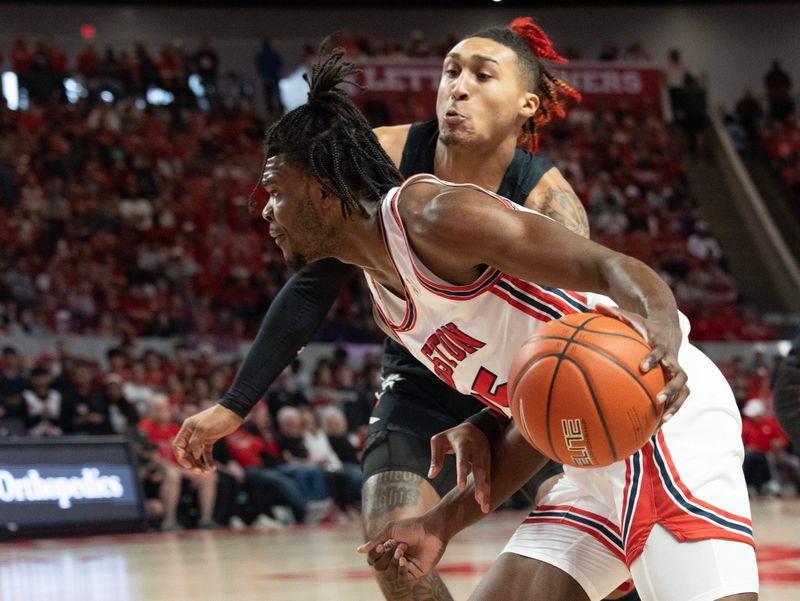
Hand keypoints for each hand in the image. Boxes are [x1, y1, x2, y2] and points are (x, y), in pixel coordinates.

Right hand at [173, 404, 242, 472]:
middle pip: (187, 453)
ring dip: (200, 464)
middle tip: (200, 472)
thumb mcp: (204, 429)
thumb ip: (194, 441)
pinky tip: (212, 469)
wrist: (234, 412)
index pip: (178, 446)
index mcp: (187, 429)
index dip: (181, 458)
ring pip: (196, 455)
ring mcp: (201, 437)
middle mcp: (192, 433)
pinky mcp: (210, 439)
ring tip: (207, 473)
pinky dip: (208, 461)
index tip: (190, 466)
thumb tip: (190, 453)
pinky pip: (206, 453)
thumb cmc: (218, 418)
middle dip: (192, 464)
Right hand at [358, 513, 448, 578]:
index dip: (375, 554)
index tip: (381, 545)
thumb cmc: (412, 526)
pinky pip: (402, 577)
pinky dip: (401, 568)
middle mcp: (395, 558)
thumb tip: (358, 551)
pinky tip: (404, 559)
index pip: (373, 558)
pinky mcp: (415, 572)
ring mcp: (405, 566)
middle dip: (384, 557)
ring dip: (393, 560)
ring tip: (402, 548)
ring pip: (389, 573)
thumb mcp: (390, 530)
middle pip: (379, 567)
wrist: (431, 530)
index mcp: (388, 548)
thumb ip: (375, 541)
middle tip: (392, 546)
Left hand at [429, 422, 490, 512]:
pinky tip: (485, 505)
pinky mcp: (489, 464)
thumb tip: (431, 476)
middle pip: (480, 470)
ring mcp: (485, 458)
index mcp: (464, 445)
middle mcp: (477, 452)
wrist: (477, 428)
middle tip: (479, 500)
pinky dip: (488, 491)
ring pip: (487, 476)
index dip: (462, 473)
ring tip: (484, 508)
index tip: (461, 488)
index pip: (463, 460)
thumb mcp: (440, 440)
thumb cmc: (453, 436)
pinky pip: (489, 479)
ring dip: (486, 492)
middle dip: (480, 485)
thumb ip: (435, 457)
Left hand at [596, 304, 688, 425]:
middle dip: (671, 388)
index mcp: (661, 345)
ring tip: (663, 419)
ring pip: (683, 389)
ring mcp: (677, 371)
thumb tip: (593, 303)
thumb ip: (615, 313)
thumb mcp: (631, 317)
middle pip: (679, 375)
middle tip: (658, 399)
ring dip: (675, 404)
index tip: (642, 367)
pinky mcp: (676, 381)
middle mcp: (673, 359)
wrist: (668, 328)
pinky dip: (671, 410)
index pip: (660, 351)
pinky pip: (679, 398)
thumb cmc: (644, 325)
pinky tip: (657, 425)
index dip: (653, 358)